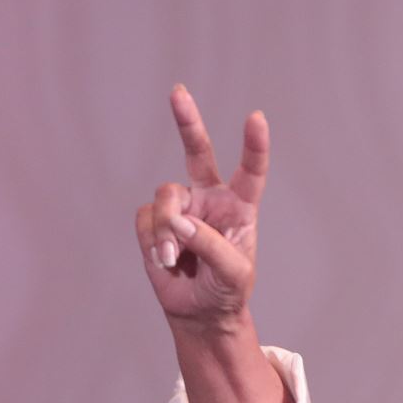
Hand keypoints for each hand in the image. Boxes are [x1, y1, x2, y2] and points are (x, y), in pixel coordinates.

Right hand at [134, 86, 268, 332]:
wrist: (199, 311)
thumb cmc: (226, 289)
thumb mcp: (233, 272)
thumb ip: (210, 244)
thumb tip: (179, 220)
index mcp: (240, 205)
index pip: (250, 170)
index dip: (254, 145)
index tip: (256, 118)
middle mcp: (209, 197)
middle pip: (197, 152)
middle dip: (187, 121)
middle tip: (178, 92)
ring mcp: (180, 206)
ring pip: (166, 197)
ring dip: (167, 230)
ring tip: (176, 259)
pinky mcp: (154, 220)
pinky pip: (147, 219)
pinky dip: (153, 241)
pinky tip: (166, 261)